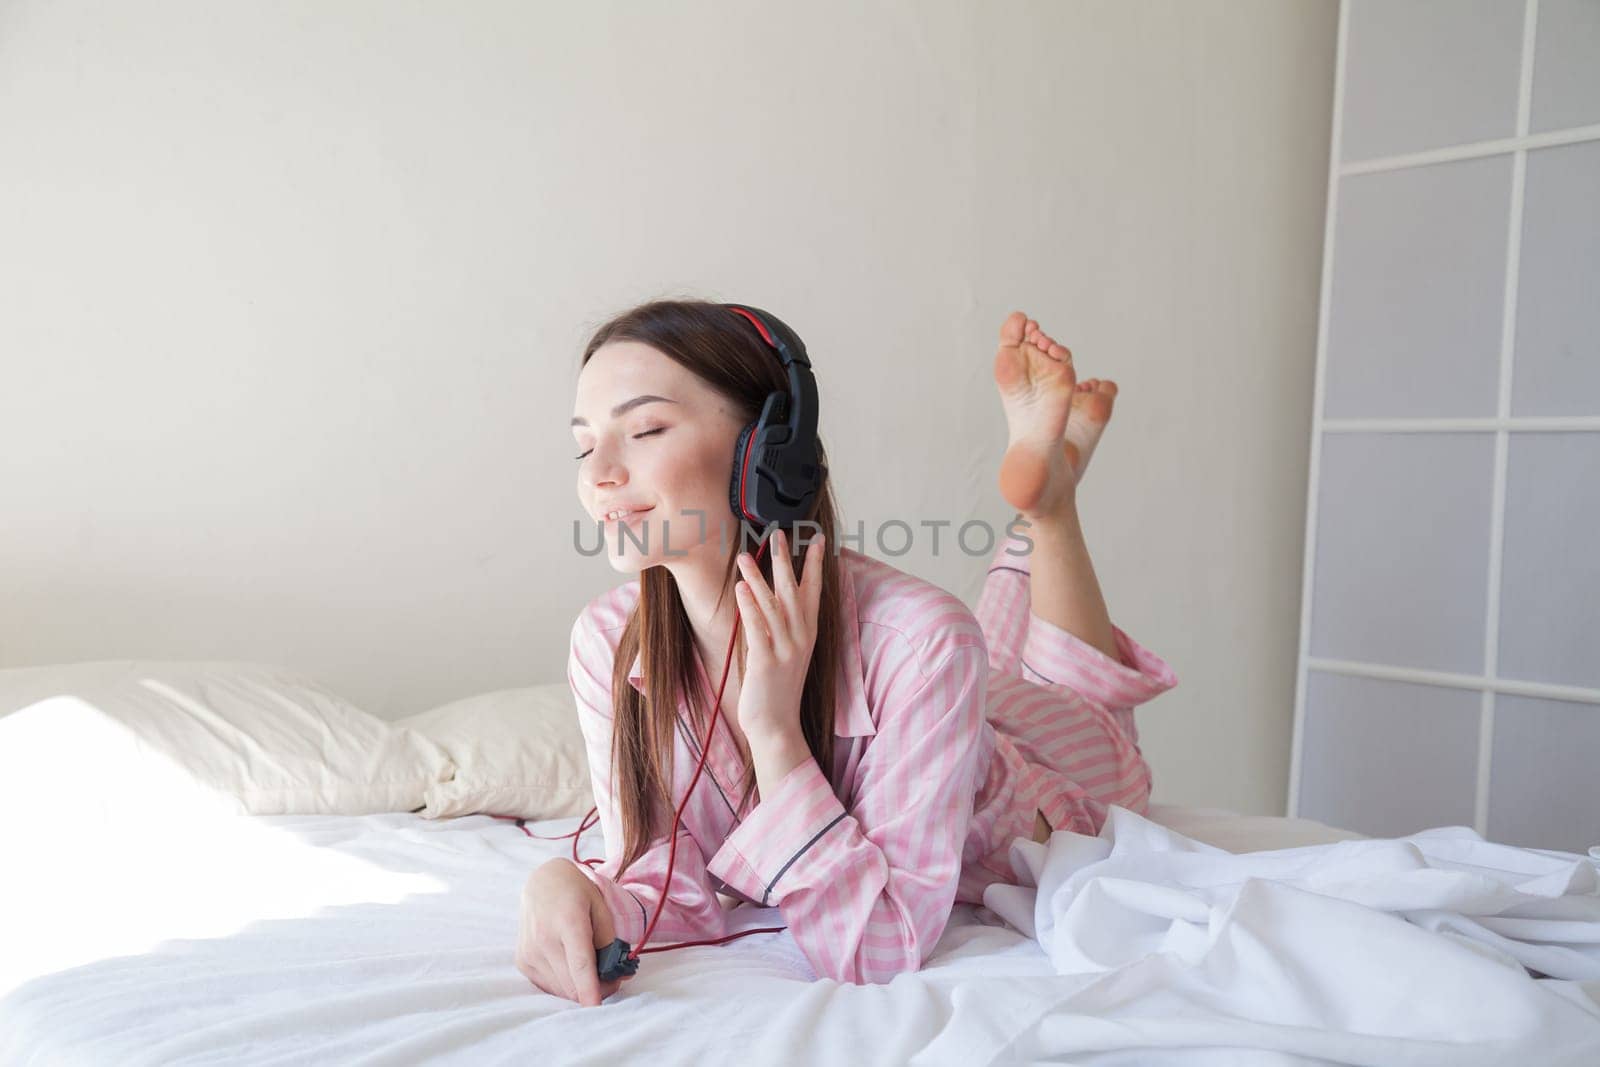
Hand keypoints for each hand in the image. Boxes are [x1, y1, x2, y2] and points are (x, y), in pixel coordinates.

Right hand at [514, 857, 626, 1005]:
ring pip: (561, 989)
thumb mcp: (600, 906)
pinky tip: (569, 964)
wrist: (541, 882)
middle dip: (595, 989)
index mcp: (568, 922)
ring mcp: (530, 952)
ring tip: (589, 968)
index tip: (596, 1008)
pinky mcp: (522, 962)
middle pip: (573, 983)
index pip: (580, 963)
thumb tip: (615, 973)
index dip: (589, 989)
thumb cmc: (576, 892)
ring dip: (579, 988)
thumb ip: (608, 940)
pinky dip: (564, 983)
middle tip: (610, 977)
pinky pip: (548, 986)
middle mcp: (544, 939)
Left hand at [733, 528, 825, 742]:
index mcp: (808, 633)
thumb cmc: (777, 688)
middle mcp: (801, 638)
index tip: (819, 539)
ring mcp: (785, 650)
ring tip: (744, 555)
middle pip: (794, 591)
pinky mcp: (766, 663)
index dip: (816, 564)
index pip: (815, 591)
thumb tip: (769, 596)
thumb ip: (781, 625)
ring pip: (773, 606)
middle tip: (777, 534)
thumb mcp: (786, 651)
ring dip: (759, 578)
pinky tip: (741, 589)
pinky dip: (750, 607)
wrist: (776, 725)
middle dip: (786, 561)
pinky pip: (758, 629)